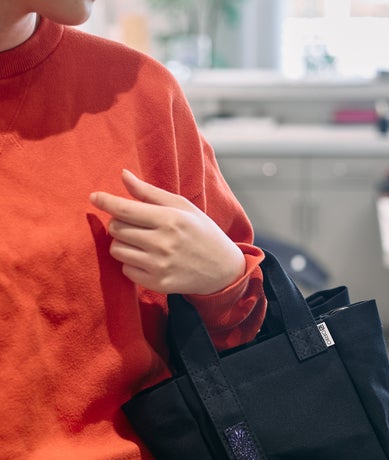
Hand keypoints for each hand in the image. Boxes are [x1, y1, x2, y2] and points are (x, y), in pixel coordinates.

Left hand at [89, 170, 245, 294]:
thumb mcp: (182, 207)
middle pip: (117, 229)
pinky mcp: (157, 284)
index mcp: (170, 219)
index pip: (125, 209)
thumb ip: (150, 193)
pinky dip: (131, 263)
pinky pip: (126, 270)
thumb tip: (123, 175)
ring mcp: (159, 265)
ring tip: (140, 242)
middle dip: (119, 223)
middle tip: (135, 224)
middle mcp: (163, 243)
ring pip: (117, 250)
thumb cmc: (201, 232)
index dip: (105, 201)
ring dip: (122, 244)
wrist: (223, 270)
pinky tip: (148, 259)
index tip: (94, 197)